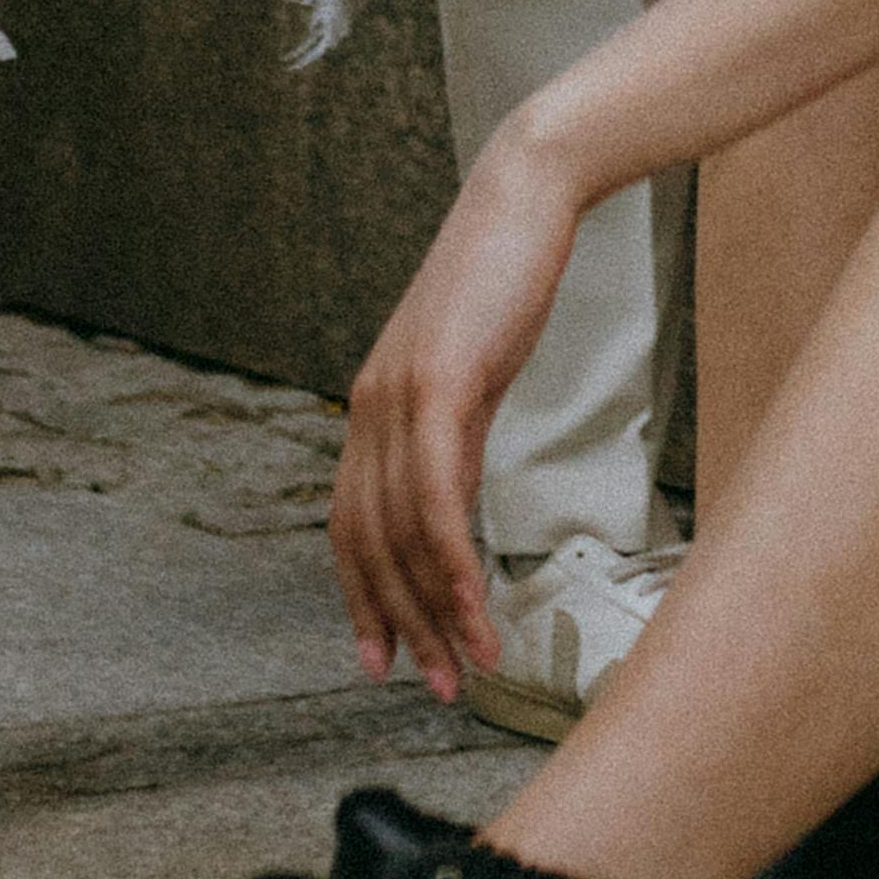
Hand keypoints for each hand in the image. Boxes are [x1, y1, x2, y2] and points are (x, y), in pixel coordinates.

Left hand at [329, 125, 592, 697]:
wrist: (527, 193)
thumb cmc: (507, 275)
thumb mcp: (474, 368)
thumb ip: (454, 430)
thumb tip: (455, 495)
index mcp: (372, 405)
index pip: (351, 525)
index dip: (364, 598)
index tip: (386, 658)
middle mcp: (370, 406)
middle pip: (368, 544)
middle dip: (402, 624)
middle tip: (439, 685)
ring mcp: (397, 395)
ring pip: (401, 534)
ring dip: (435, 611)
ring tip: (471, 666)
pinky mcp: (439, 384)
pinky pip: (436, 497)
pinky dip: (453, 563)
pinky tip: (477, 607)